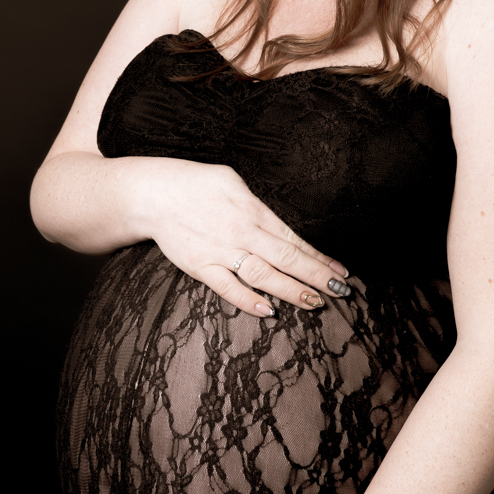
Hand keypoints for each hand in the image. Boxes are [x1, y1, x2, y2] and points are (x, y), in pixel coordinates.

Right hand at [138, 159, 350, 316]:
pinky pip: (227, 287)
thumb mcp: (232, 181)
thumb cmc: (194, 184)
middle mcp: (242, 231)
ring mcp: (221, 251)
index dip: (319, 258)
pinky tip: (269, 311)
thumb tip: (276, 223)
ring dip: (291, 290)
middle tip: (341, 292)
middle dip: (317, 277)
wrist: (153, 194)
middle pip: (287, 258)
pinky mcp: (200, 266)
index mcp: (253, 210)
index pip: (294, 239)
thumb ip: (256, 205)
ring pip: (263, 275)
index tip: (341, 272)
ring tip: (315, 303)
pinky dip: (249, 300)